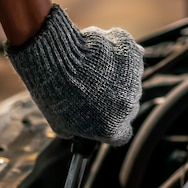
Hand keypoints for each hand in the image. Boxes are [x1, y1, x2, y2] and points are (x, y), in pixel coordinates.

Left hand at [5, 5, 144, 145]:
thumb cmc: (53, 90)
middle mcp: (127, 108)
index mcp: (112, 128)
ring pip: (130, 83)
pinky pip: (130, 59)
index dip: (113, 126)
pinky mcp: (135, 58)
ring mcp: (133, 82)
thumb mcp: (59, 123)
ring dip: (117, 78)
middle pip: (127, 108)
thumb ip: (77, 131)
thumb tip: (79, 132)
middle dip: (114, 100)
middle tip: (93, 87)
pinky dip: (120, 56)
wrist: (56, 55)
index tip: (104, 117)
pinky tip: (99, 53)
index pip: (122, 135)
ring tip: (92, 67)